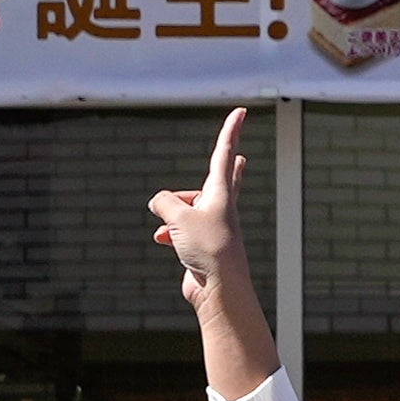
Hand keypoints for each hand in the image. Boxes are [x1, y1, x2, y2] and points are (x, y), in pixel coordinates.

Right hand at [144, 100, 248, 289]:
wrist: (218, 289)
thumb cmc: (207, 249)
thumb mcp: (178, 217)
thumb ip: (164, 202)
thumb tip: (158, 203)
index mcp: (221, 193)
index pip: (225, 153)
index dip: (231, 130)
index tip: (241, 111)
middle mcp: (220, 207)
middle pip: (220, 178)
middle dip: (225, 166)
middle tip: (240, 155)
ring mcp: (213, 226)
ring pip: (191, 207)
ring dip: (173, 211)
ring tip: (163, 226)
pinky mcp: (203, 245)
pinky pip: (181, 229)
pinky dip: (169, 231)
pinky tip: (161, 239)